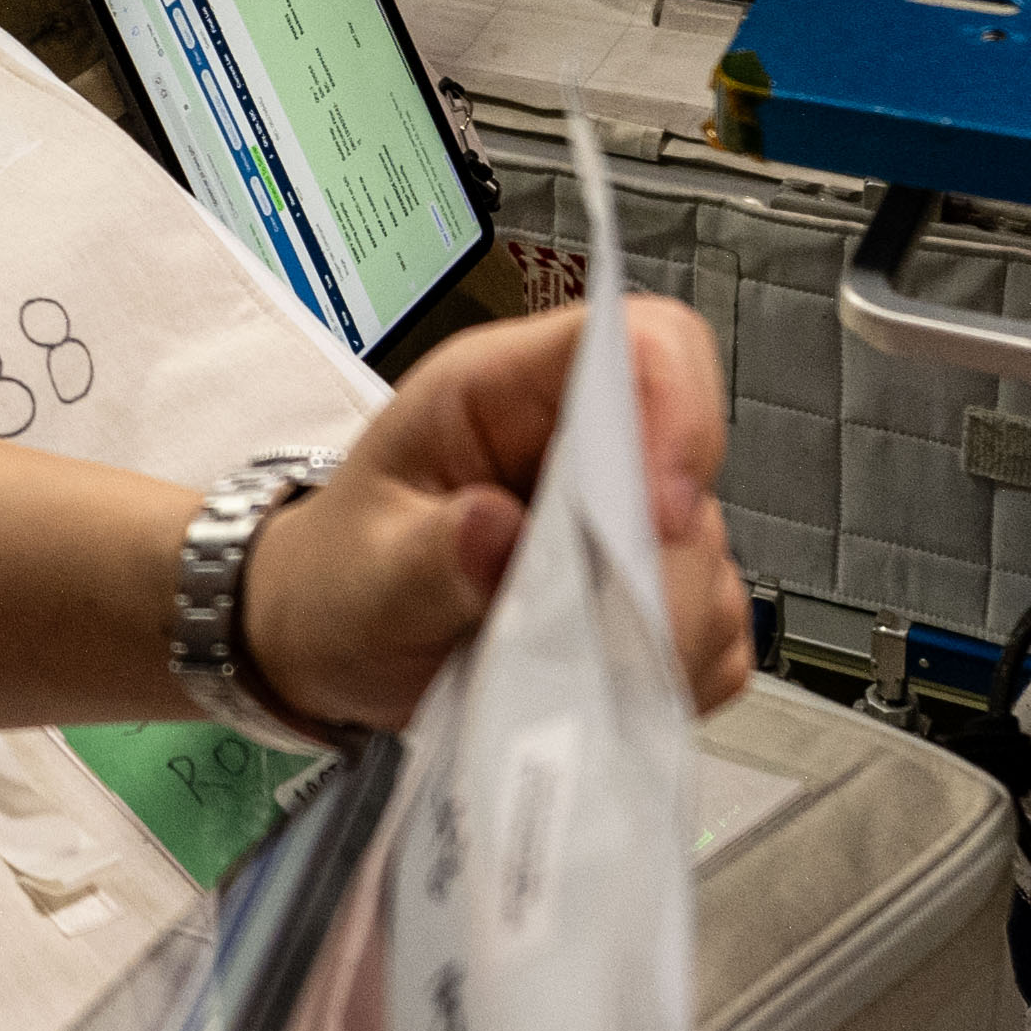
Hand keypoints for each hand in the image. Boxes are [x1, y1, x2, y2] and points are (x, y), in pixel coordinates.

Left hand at [233, 300, 764, 741]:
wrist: (324, 643)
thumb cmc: (338, 580)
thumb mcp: (361, 574)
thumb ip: (429, 555)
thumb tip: (497, 531)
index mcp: (505, 393)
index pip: (638, 343)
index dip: (677, 411)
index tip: (661, 514)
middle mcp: (578, 444)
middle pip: (688, 469)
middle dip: (658, 567)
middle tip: (595, 640)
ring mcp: (621, 519)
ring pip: (707, 561)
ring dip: (656, 633)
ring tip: (562, 667)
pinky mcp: (642, 594)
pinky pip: (707, 633)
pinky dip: (667, 674)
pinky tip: (595, 687)